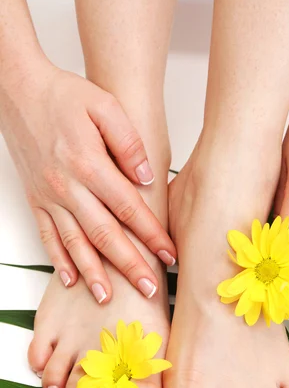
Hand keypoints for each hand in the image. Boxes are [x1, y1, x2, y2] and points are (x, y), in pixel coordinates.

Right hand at [0, 63, 175, 301]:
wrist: (18, 89)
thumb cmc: (64, 95)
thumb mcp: (104, 104)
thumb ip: (128, 142)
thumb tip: (146, 178)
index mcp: (89, 164)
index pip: (129, 209)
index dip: (152, 234)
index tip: (170, 255)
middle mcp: (67, 187)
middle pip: (105, 234)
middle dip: (129, 265)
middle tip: (149, 289)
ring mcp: (49, 197)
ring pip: (75, 243)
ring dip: (93, 273)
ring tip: (108, 298)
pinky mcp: (36, 200)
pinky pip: (47, 236)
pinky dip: (59, 260)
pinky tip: (70, 280)